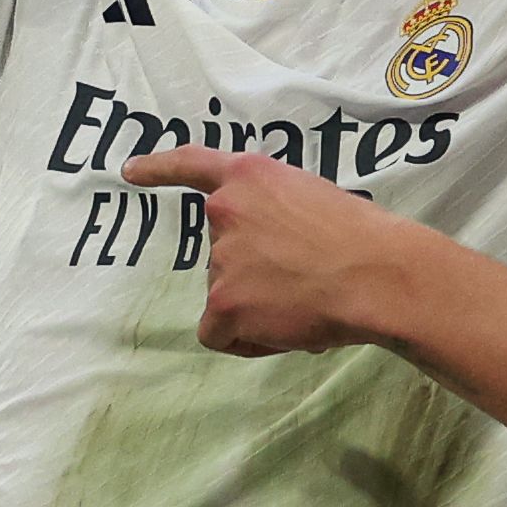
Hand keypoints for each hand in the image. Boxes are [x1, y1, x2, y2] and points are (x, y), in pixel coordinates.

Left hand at [120, 148, 409, 353]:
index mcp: (250, 176)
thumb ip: (275, 213)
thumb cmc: (362, 239)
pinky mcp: (222, 302)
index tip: (129, 172)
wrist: (376, 274)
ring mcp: (220, 258)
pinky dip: (245, 340)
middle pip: (221, 254)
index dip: (159, 168)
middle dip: (253, 273)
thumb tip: (272, 258)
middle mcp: (224, 210)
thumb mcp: (312, 199)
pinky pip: (218, 334)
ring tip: (305, 303)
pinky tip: (281, 332)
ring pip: (226, 296)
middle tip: (301, 281)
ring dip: (257, 307)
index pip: (193, 165)